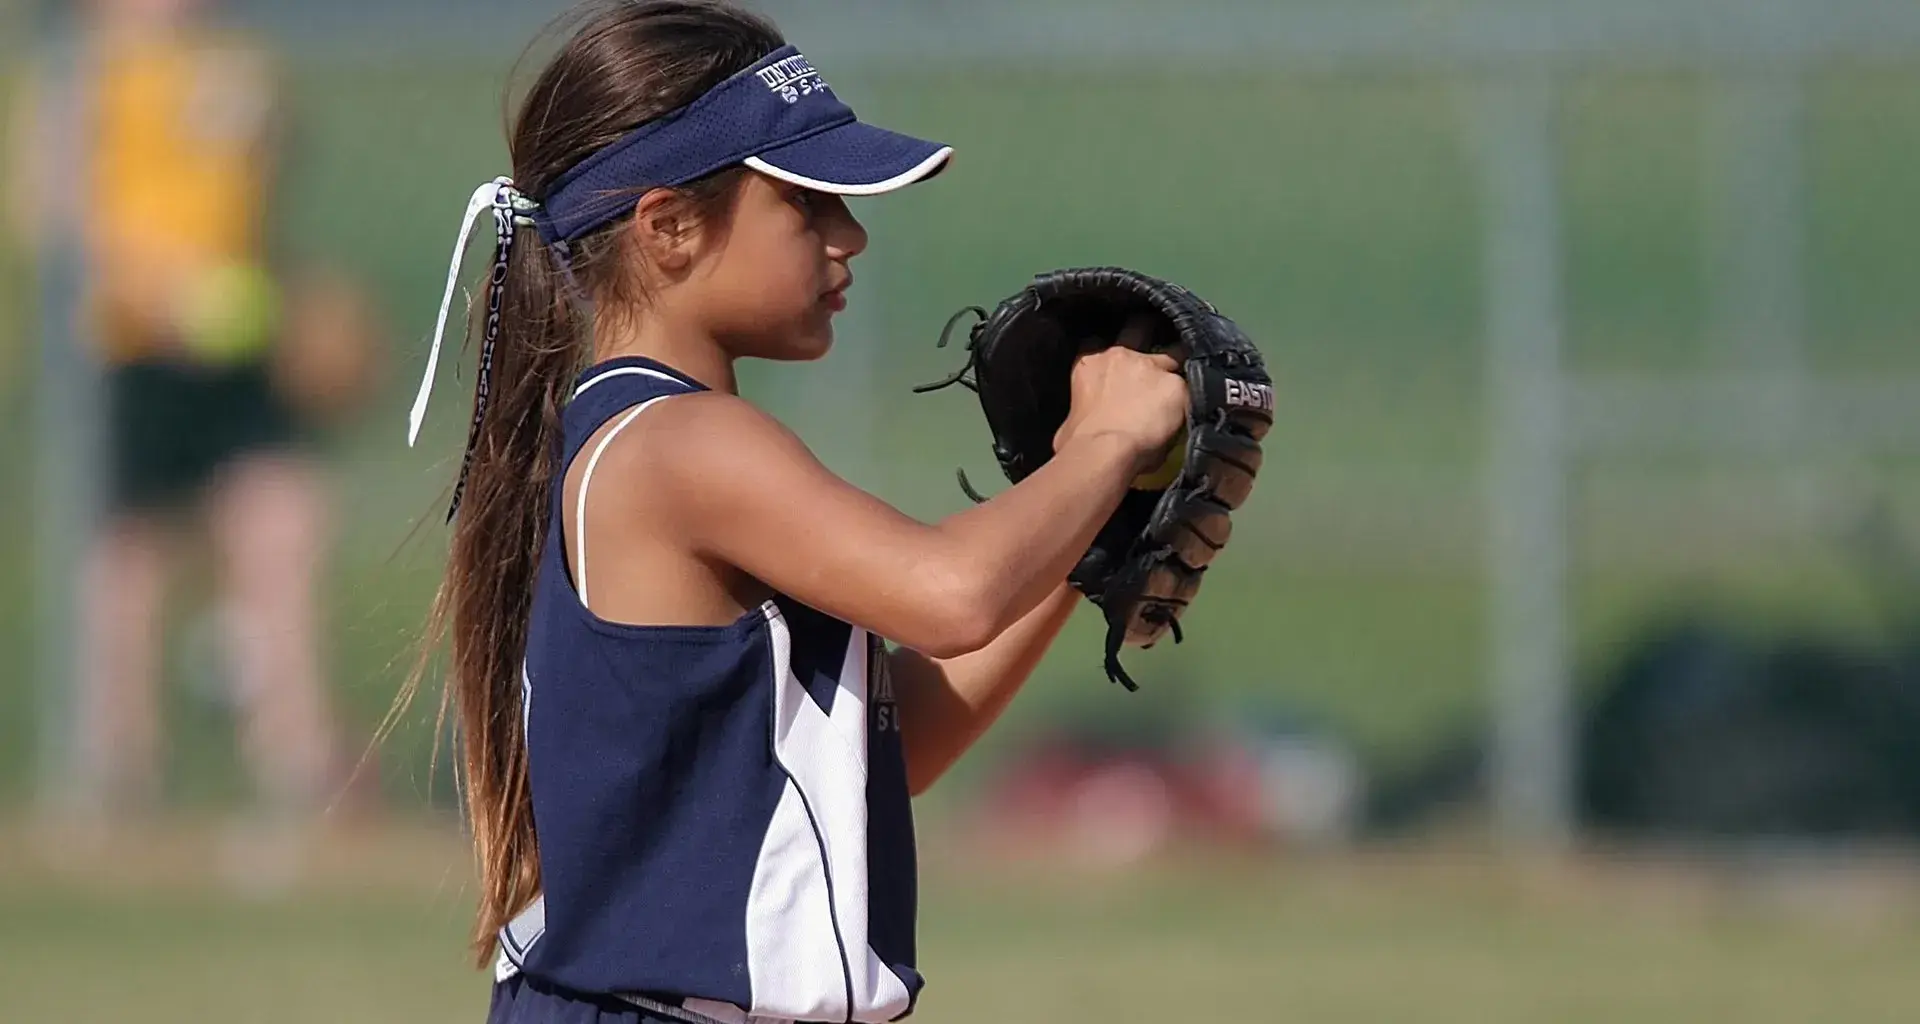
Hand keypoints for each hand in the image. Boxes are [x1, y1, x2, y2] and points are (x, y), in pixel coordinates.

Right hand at [1053, 315, 1186, 474]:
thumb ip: (1084, 410)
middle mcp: (1121, 355)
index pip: (1099, 343)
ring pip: (1173, 352)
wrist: (1103, 450)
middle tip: (1158, 338)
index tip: (1119, 359)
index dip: (1112, 351)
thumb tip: (1085, 421)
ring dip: (1178, 360)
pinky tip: (1200, 402)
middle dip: (1147, 329)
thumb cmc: (1076, 441)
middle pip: (1139, 328)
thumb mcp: (1071, 419)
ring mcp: (1152, 366)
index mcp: (1089, 363)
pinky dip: (1192, 396)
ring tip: (1189, 368)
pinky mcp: (1177, 385)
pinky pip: (1191, 387)